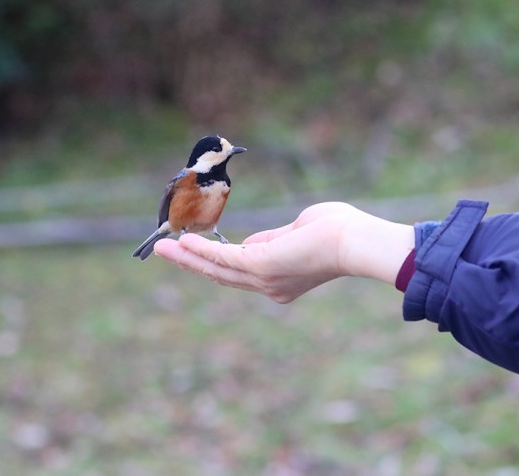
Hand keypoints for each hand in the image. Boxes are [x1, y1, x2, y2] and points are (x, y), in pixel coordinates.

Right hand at [153, 202, 414, 302]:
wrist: (356, 241)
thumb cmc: (337, 232)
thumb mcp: (296, 232)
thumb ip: (272, 238)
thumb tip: (249, 241)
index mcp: (279, 280)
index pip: (239, 272)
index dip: (213, 260)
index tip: (192, 250)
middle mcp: (269, 286)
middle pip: (220, 275)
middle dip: (190, 263)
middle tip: (163, 251)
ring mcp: (265, 279)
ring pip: (216, 269)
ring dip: (187, 257)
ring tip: (162, 248)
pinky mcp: (262, 266)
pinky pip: (224, 257)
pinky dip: (202, 249)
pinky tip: (183, 241)